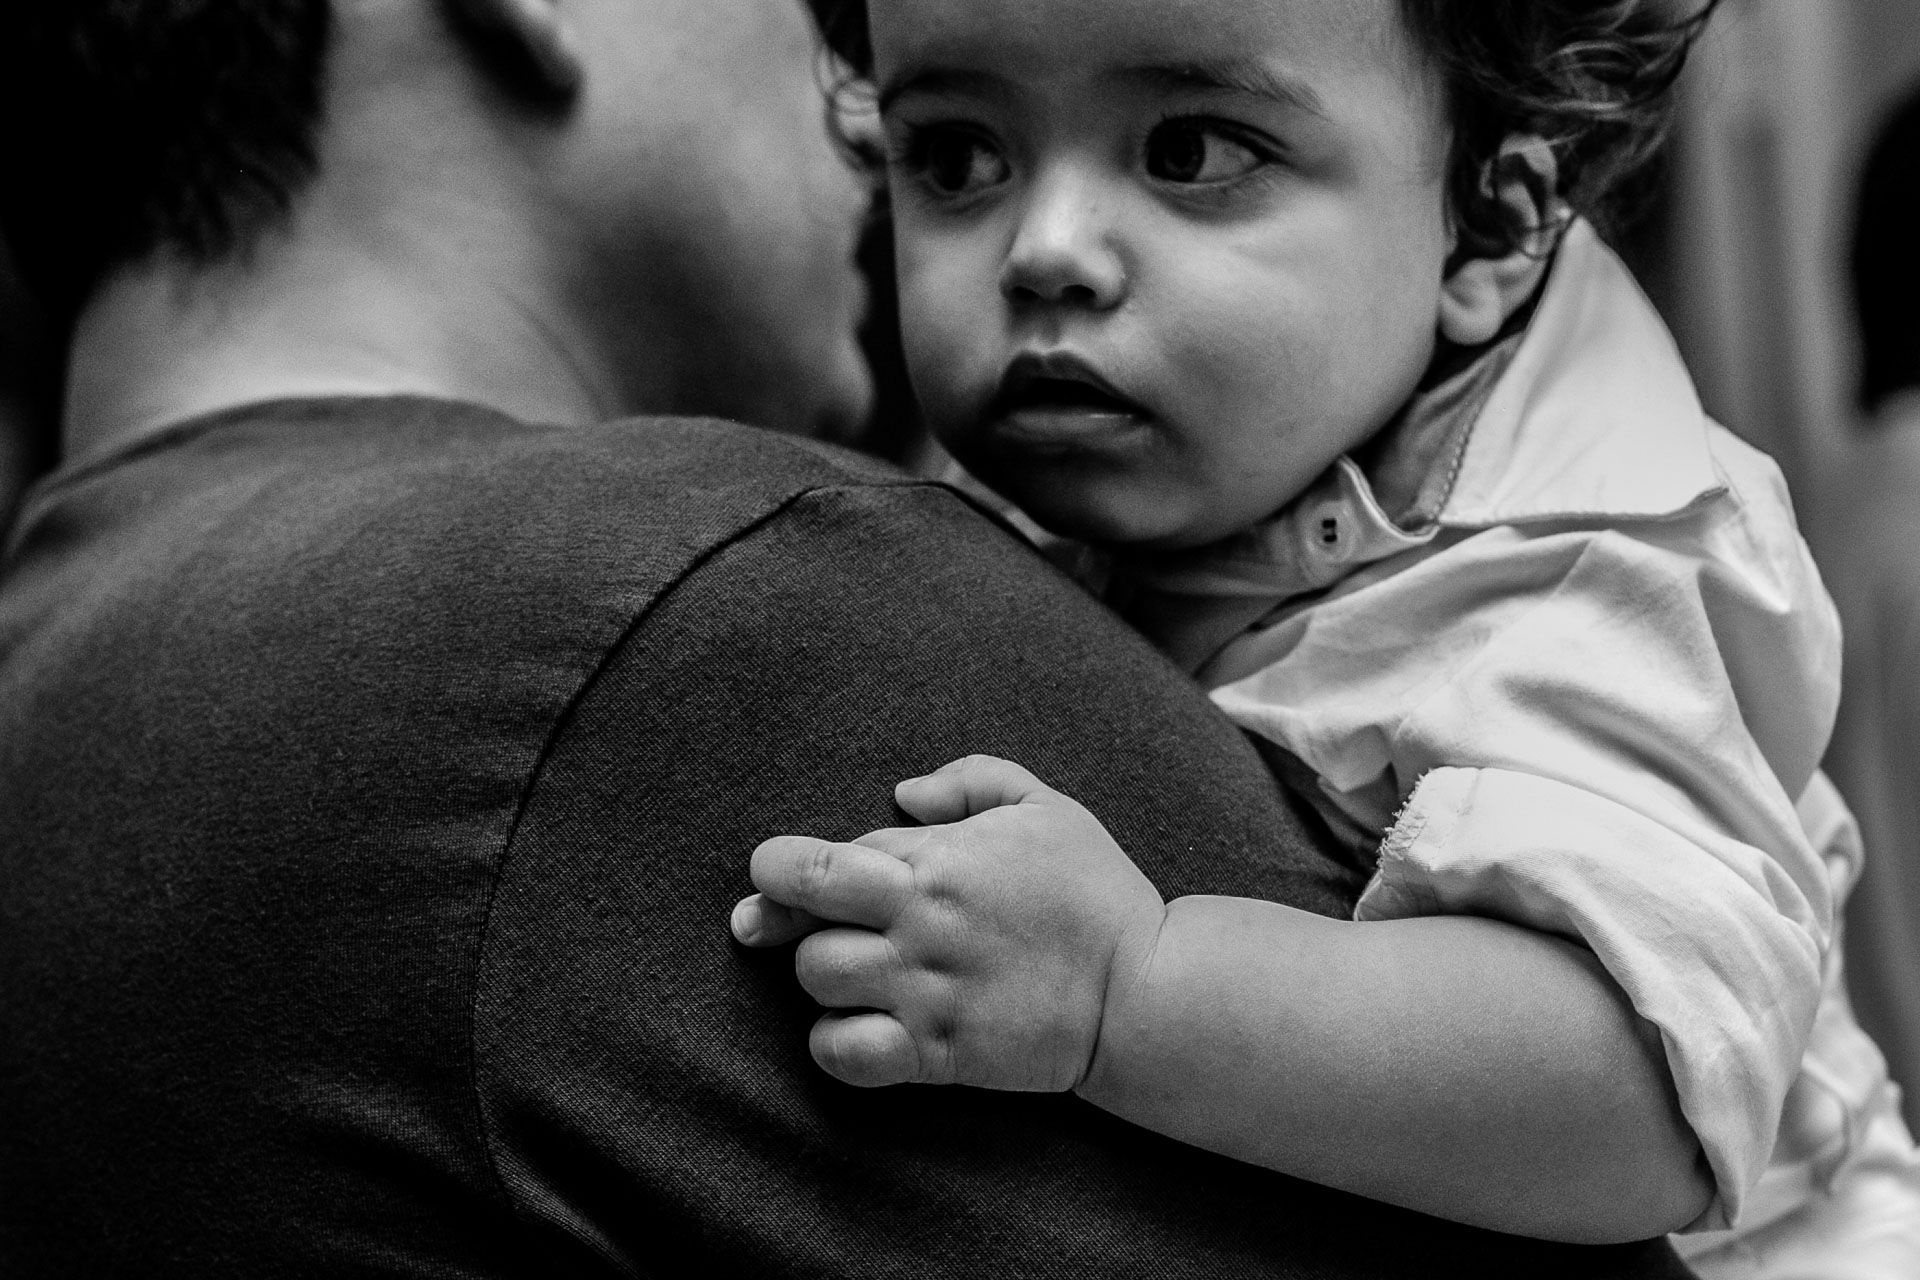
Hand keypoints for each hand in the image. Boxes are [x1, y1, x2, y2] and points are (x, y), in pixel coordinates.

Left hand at [732, 755, 1166, 1091]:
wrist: (1145, 991)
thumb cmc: (1094, 891)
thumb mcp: (1045, 806)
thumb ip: (970, 779)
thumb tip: (900, 794)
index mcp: (938, 860)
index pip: (820, 858)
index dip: (783, 865)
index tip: (778, 873)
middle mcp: (921, 924)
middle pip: (799, 917)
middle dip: (776, 914)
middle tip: (777, 920)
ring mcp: (926, 992)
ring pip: (818, 979)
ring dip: (820, 974)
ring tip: (849, 970)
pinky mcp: (939, 1053)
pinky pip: (845, 1054)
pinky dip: (833, 1043)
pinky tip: (856, 1026)